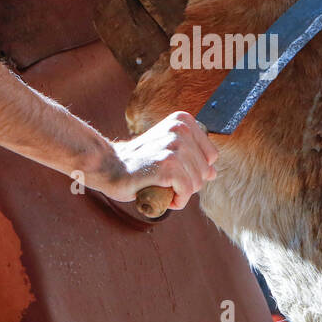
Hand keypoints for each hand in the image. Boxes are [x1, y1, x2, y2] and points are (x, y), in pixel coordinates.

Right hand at [89, 111, 217, 208]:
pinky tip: (159, 191)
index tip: (170, 165)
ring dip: (179, 192)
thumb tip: (213, 172)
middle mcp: (180, 129)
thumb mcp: (168, 150)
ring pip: (196, 184)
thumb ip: (192, 157)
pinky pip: (186, 193)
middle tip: (161, 176)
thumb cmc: (138, 162)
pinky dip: (175, 200)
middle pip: (205, 172)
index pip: (211, 156)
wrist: (108, 166)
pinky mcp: (167, 166)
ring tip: (157, 182)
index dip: (193, 168)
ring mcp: (174, 147)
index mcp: (183, 120)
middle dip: (186, 182)